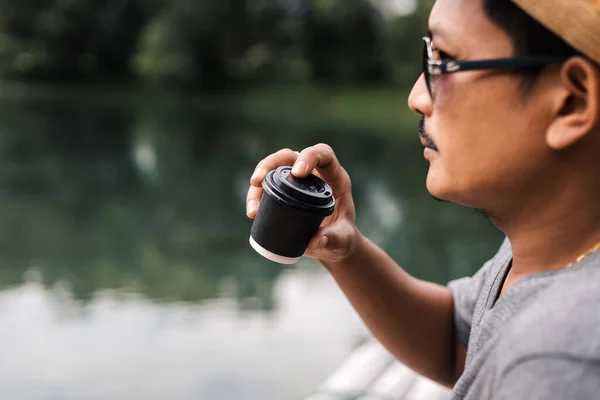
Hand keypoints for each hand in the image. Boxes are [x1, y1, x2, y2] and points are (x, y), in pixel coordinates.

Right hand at [246, 144, 360, 263]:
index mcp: (334, 177)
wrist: (335, 247)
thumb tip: (315, 241)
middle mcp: (313, 174)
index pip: (323, 154)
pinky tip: (252, 213)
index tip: (298, 173)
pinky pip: (265, 189)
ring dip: (258, 186)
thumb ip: (334, 240)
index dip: (310, 156)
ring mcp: (296, 183)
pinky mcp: (283, 194)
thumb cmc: (344, 238)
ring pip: (272, 171)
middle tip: (257, 181)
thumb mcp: (344, 240)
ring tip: (253, 210)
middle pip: (288, 156)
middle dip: (270, 164)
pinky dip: (256, 199)